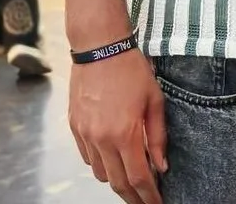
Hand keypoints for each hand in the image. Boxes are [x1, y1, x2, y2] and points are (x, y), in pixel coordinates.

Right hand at [69, 50, 166, 203]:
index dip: (149, 196)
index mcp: (125, 133)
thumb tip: (161, 166)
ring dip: (116, 179)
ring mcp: (85, 134)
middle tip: (145, 200)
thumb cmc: (131, 69)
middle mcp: (102, 139)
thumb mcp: (154, 99)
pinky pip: (87, 158)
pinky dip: (100, 163)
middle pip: (117, 183)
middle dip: (133, 197)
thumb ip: (157, 136)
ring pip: (100, 173)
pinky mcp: (74, 127)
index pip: (139, 178)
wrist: (99, 46)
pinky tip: (112, 156)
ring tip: (130, 176)